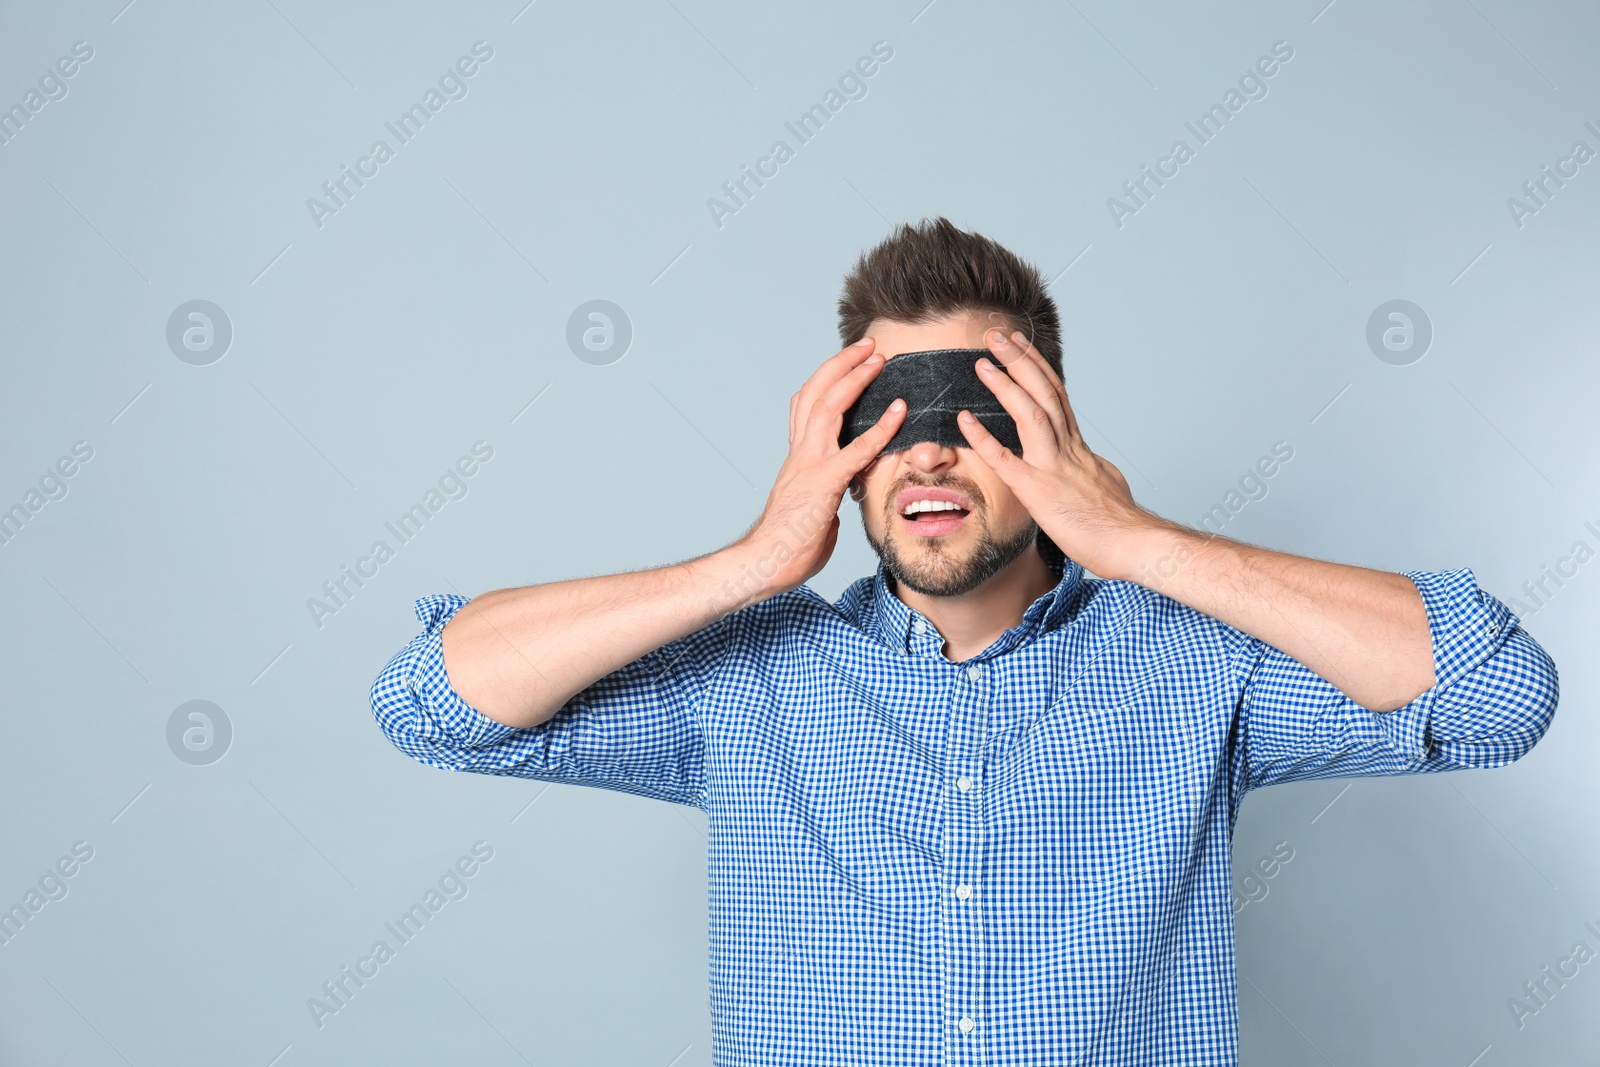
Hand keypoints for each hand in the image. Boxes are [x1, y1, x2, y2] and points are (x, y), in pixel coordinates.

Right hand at [734, 338, 906, 598]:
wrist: (764, 565)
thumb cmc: (787, 547)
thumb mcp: (812, 514)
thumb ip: (825, 501)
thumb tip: (835, 508)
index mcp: (798, 459)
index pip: (806, 406)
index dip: (826, 380)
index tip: (848, 363)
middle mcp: (801, 454)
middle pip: (815, 393)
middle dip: (842, 364)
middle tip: (868, 345)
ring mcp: (810, 466)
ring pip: (828, 407)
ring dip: (855, 379)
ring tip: (878, 358)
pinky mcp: (824, 485)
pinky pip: (856, 450)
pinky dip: (880, 427)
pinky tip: (899, 411)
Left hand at [956, 329, 1162, 578]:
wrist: (1135, 546)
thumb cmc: (1121, 527)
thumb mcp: (1108, 488)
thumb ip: (1093, 471)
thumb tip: (1091, 465)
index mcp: (1081, 449)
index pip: (1058, 397)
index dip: (1037, 369)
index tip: (1021, 346)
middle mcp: (1069, 450)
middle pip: (1045, 392)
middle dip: (1020, 360)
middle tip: (997, 335)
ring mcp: (1054, 468)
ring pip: (1031, 413)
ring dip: (1005, 384)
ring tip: (982, 361)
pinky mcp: (1038, 492)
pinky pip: (1005, 460)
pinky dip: (983, 437)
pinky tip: (964, 418)